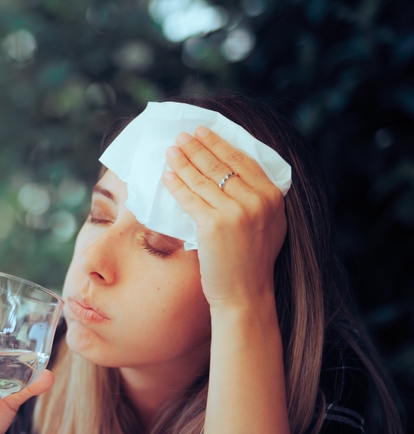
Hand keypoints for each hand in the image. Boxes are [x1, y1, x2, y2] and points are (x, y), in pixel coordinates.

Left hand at [162, 126, 286, 310]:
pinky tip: (167, 175)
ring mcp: (235, 212)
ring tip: (171, 151)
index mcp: (273, 196)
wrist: (245, 293)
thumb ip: (258, 198)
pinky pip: (189, 197)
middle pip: (220, 165)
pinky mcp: (213, 224)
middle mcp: (257, 200)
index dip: (220, 143)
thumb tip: (236, 172)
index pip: (242, 160)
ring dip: (183, 160)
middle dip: (197, 147)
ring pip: (203, 178)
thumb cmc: (252, 261)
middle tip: (181, 136)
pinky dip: (176, 184)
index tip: (204, 132)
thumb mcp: (269, 223)